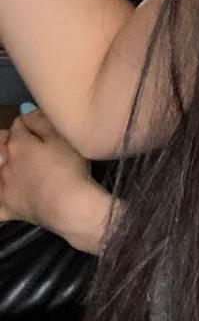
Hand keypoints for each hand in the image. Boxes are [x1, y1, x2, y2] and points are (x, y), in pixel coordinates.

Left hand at [0, 107, 115, 253]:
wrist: (69, 206)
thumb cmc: (69, 168)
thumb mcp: (61, 137)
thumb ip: (41, 121)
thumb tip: (24, 111)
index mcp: (19, 144)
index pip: (18, 125)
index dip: (28, 122)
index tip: (39, 123)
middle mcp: (6, 164)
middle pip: (2, 146)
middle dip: (7, 141)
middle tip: (26, 143)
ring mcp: (4, 188)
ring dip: (2, 162)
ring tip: (10, 161)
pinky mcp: (8, 209)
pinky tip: (4, 194)